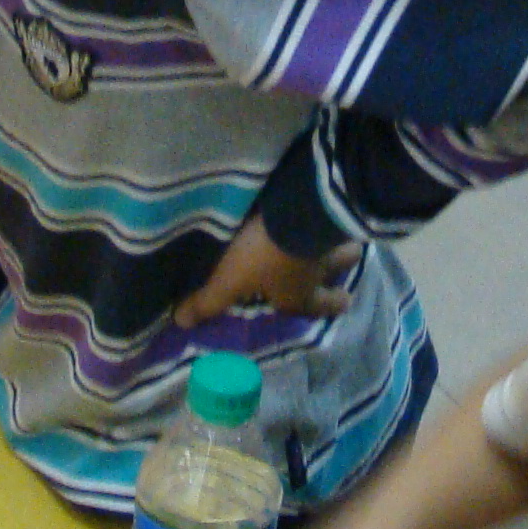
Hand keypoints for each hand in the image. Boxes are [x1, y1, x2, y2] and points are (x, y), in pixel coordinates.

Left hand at [172, 214, 356, 328]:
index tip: (343, 300)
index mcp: (300, 294)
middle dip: (341, 268)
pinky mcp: (332, 207)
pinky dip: (330, 213)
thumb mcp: (231, 281)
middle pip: (342, 269)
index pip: (321, 306)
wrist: (294, 211)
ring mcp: (331, 236)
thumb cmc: (263, 256)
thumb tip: (183, 323)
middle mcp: (321, 268)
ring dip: (338, 239)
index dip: (331, 305)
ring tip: (329, 231)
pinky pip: (335, 214)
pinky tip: (320, 205)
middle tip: (339, 262)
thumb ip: (209, 302)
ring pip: (345, 241)